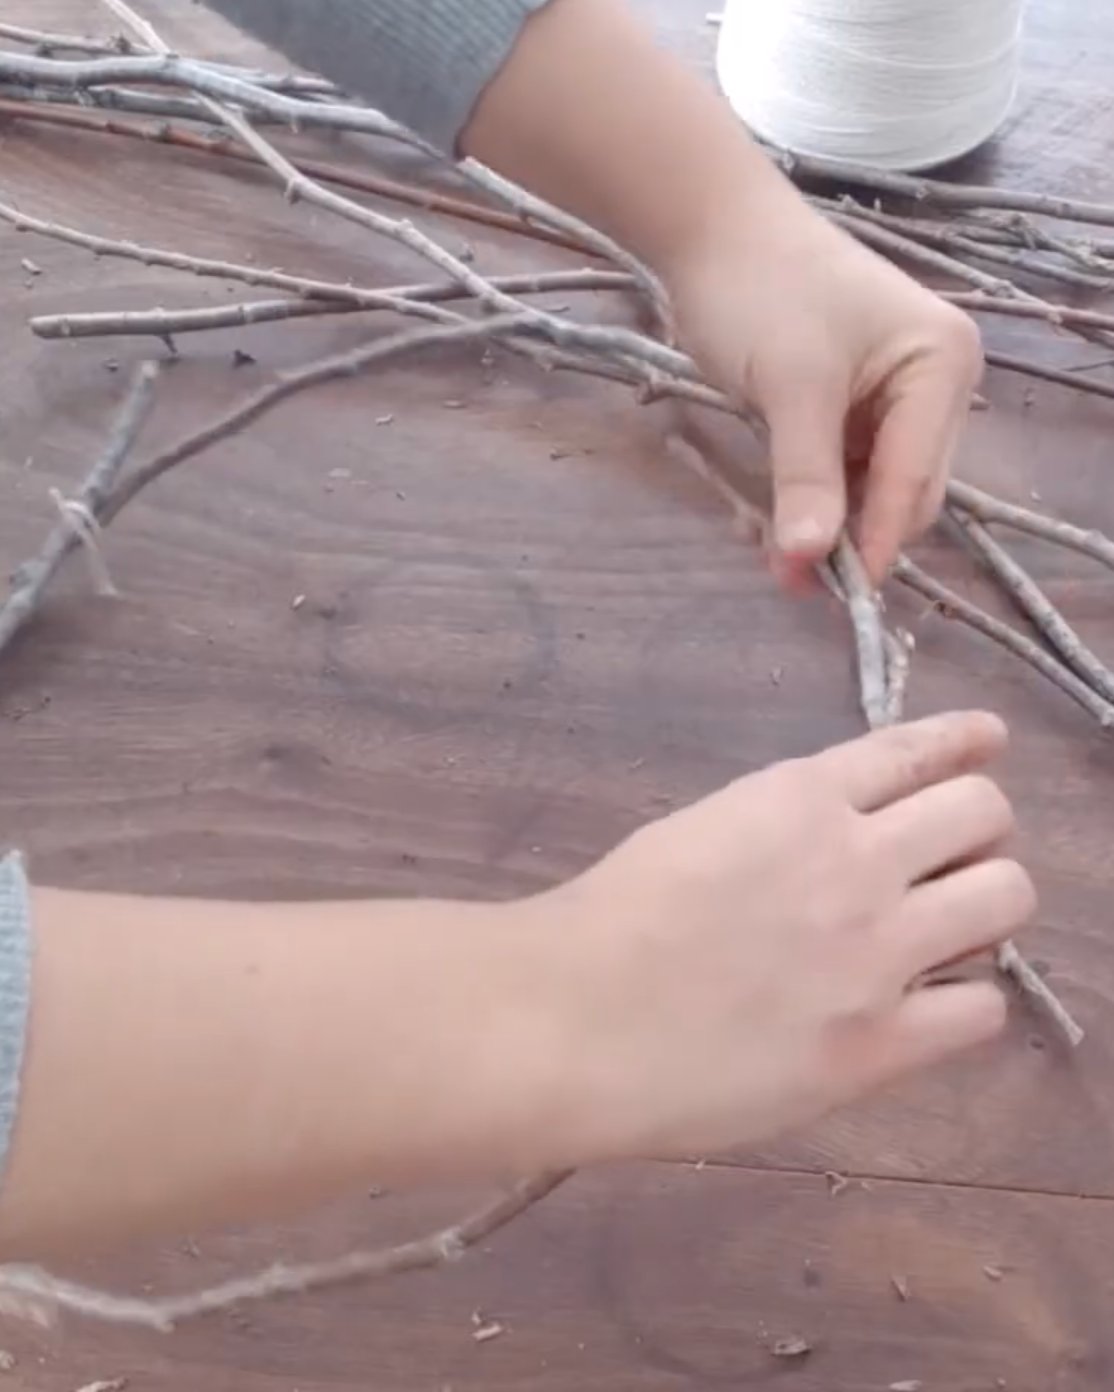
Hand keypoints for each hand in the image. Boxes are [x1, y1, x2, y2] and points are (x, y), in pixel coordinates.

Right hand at [538, 710, 1030, 1164]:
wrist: (571, 1019)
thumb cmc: (608, 920)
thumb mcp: (698, 830)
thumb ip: (780, 825)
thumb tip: (840, 839)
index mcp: (798, 797)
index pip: (916, 748)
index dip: (963, 741)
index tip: (987, 740)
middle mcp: (855, 860)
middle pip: (986, 812)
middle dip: (978, 829)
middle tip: (948, 862)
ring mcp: (876, 953)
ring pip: (1007, 898)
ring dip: (985, 906)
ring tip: (948, 932)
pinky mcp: (878, 1045)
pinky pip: (985, 1009)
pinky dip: (965, 1000)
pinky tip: (925, 1006)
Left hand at [665, 199, 982, 588]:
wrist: (709, 228)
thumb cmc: (760, 290)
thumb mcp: (790, 387)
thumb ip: (806, 476)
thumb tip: (812, 562)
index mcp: (941, 365)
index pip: (916, 479)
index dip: (876, 541)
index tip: (837, 595)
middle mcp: (934, 383)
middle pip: (903, 491)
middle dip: (848, 537)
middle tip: (788, 576)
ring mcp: (894, 395)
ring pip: (868, 489)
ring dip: (824, 523)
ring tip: (767, 551)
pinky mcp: (852, 404)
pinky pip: (841, 471)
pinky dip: (808, 498)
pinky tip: (768, 519)